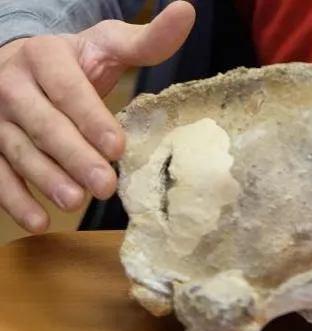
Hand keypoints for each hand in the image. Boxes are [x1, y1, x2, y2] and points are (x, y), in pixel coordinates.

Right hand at [0, 1, 193, 233]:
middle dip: (73, 157)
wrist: (23, 63)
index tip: (117, 148)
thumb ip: (146, 39)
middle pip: (42, 125)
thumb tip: (186, 11)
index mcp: (44, 57)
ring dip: (45, 180)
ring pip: (17, 150)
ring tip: (75, 203)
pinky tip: (39, 221)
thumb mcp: (108, 44)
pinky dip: (14, 199)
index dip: (91, 119)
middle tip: (103, 185)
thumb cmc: (75, 59)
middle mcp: (12, 85)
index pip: (68, 91)